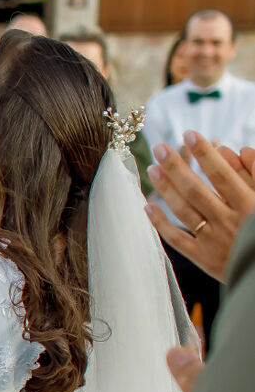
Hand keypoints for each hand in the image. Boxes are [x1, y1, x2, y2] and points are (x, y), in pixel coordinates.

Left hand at [146, 131, 254, 280]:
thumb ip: (254, 174)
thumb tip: (232, 150)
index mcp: (249, 204)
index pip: (222, 173)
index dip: (204, 153)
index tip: (189, 134)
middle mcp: (229, 222)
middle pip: (196, 190)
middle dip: (176, 166)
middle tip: (159, 147)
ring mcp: (214, 241)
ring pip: (184, 211)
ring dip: (166, 189)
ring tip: (152, 169)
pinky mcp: (204, 258)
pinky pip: (177, 240)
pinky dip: (161, 224)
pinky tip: (147, 207)